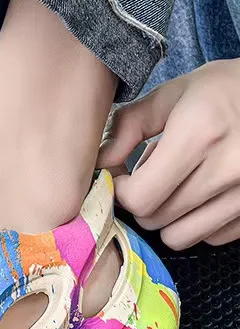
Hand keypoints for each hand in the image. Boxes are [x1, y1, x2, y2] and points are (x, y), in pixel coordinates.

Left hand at [97, 59, 239, 249]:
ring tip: (174, 185)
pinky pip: (212, 237)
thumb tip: (101, 160)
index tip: (122, 175)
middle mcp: (227, 168)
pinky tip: (200, 194)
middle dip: (140, 201)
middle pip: (155, 218)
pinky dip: (198, 222)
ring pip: (181, 236)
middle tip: (147, 176)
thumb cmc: (223, 91)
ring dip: (166, 216)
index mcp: (199, 134)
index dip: (121, 190)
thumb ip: (129, 124)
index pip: (140, 197)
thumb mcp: (173, 94)